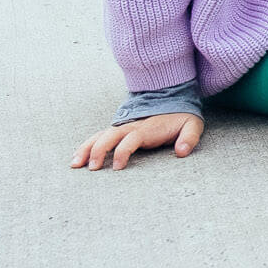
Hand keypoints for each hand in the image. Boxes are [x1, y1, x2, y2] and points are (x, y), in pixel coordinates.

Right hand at [71, 113, 201, 170]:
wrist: (175, 99)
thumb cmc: (182, 117)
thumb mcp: (192, 126)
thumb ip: (188, 138)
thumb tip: (181, 152)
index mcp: (147, 128)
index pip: (131, 139)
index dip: (122, 152)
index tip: (117, 168)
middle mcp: (132, 126)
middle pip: (110, 136)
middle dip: (98, 150)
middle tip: (92, 168)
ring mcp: (124, 127)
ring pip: (101, 135)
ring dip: (87, 148)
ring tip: (75, 163)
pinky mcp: (120, 130)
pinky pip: (100, 136)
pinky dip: (88, 145)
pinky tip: (77, 157)